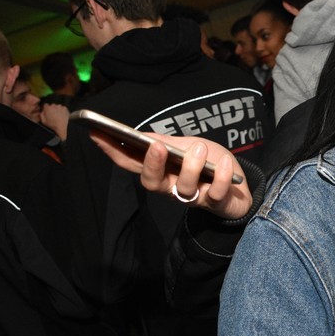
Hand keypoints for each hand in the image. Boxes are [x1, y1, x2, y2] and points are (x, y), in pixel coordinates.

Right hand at [40, 103, 69, 139]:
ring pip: (57, 106)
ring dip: (57, 109)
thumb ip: (41, 115)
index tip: (47, 111)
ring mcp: (60, 107)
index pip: (45, 105)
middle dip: (52, 109)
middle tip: (53, 115)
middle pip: (52, 105)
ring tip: (58, 116)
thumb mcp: (43, 121)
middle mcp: (54, 106)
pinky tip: (62, 115)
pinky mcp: (65, 108)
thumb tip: (42, 112)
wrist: (62, 126)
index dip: (46, 108)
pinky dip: (62, 111)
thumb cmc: (53, 125)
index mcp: (48, 108)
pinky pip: (62, 108)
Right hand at [90, 131, 252, 219]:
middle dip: (151, 165)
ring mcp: (192, 197)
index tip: (96, 132)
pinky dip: (220, 177)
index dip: (111, 150)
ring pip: (184, 188)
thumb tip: (142, 135)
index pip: (130, 162)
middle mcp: (170, 186)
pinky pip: (215, 193)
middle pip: (151, 182)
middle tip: (156, 146)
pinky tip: (222, 164)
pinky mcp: (215, 203)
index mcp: (159, 170)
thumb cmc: (208, 162)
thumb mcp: (187, 146)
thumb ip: (168, 143)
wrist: (238, 184)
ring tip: (199, 147)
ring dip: (191, 166)